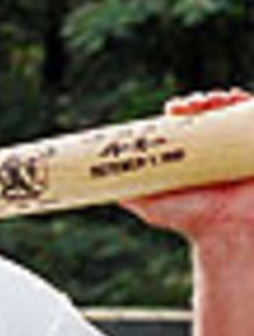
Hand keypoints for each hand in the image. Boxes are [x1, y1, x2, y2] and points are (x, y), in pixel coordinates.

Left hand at [123, 88, 253, 238]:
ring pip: (236, 112)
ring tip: (215, 101)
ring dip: (225, 100)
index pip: (190, 120)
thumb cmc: (190, 220)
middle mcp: (219, 146)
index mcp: (195, 152)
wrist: (226, 235)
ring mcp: (242, 147)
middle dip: (202, 101)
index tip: (172, 108)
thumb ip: (128, 192)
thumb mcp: (150, 204)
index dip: (183, 109)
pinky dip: (251, 107)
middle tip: (190, 104)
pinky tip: (240, 102)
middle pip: (212, 111)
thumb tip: (97, 184)